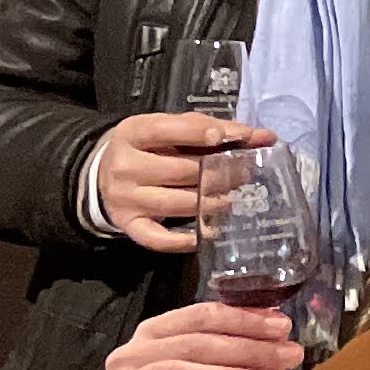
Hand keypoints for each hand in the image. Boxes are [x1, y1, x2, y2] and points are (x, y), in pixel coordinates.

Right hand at [93, 111, 279, 253]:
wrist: (105, 171)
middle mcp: (125, 166)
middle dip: (219, 172)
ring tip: (232, 199)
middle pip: (181, 171)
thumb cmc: (151, 147)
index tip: (229, 138)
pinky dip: (185, 240)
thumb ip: (214, 129)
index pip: (168, 130)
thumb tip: (264, 137)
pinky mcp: (127, 224)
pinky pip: (158, 238)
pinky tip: (209, 232)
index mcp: (133, 133)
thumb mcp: (172, 129)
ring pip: (177, 204)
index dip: (201, 133)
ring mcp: (124, 198)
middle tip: (244, 174)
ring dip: (212, 203)